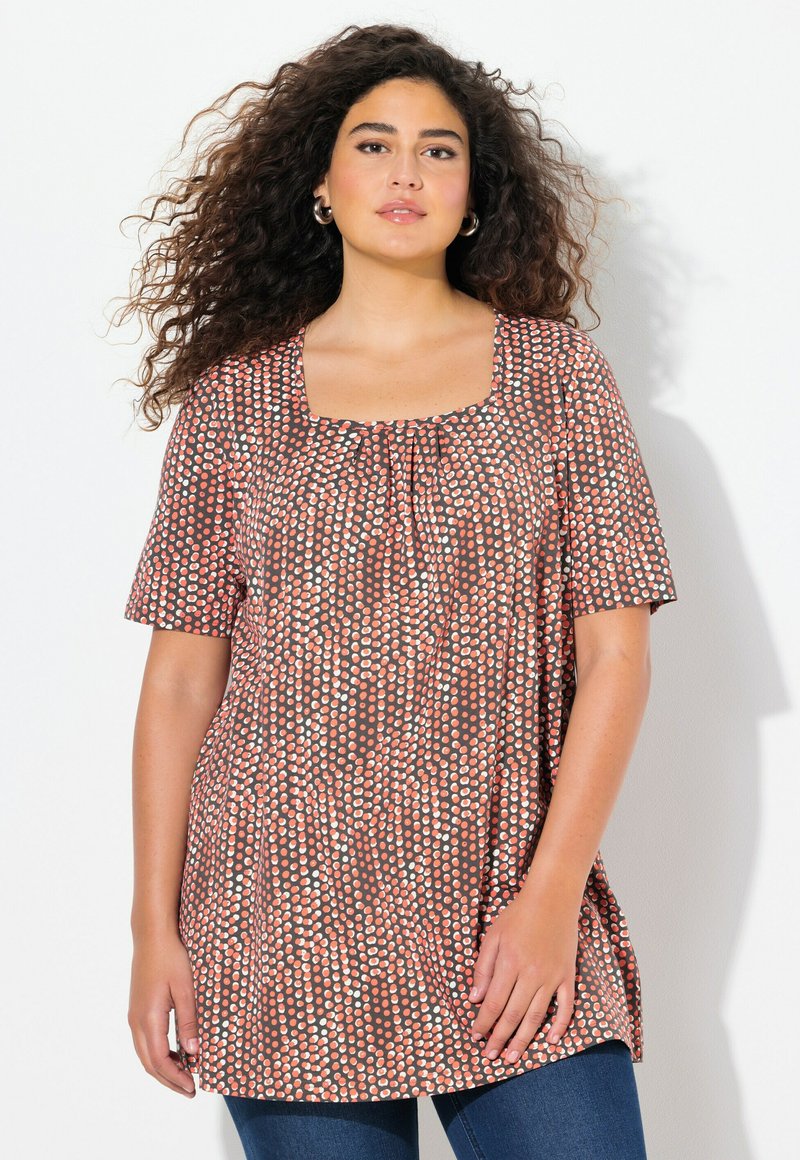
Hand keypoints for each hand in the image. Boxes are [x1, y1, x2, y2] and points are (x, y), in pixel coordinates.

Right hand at [128, 928, 198, 1096]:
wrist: (152, 935)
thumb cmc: (171, 957)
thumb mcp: (186, 988)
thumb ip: (189, 1021)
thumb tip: (194, 1054)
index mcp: (149, 1018)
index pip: (160, 1061)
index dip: (176, 1078)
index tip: (193, 1088)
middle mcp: (136, 1021)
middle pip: (149, 1063)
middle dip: (169, 1079)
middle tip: (190, 1089)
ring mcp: (134, 1015)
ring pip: (145, 1054)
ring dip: (164, 1068)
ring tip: (186, 1075)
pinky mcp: (138, 1009)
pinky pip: (146, 1041)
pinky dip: (160, 1054)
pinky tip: (177, 1053)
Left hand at [468, 888, 579, 1062]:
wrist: (552, 898)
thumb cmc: (518, 915)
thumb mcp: (493, 935)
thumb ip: (483, 967)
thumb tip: (475, 998)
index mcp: (509, 962)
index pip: (494, 1003)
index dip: (483, 1023)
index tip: (475, 1037)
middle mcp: (531, 973)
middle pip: (513, 1015)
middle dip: (499, 1038)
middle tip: (490, 1057)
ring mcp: (552, 976)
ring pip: (536, 1017)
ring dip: (523, 1040)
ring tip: (512, 1057)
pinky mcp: (568, 976)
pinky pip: (566, 1007)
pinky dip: (560, 1026)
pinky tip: (551, 1041)